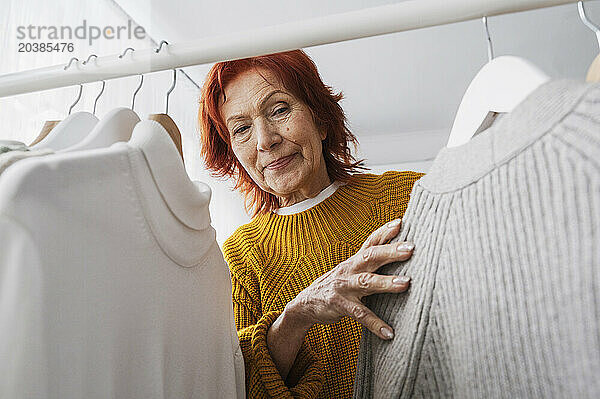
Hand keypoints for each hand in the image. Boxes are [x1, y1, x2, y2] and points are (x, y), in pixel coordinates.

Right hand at [286, 218, 412, 339]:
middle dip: (390, 251)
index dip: (384, 231)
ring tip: (405, 284)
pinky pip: (360, 315)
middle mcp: (349, 270)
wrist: (306, 303)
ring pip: (366, 282)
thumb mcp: (352, 270)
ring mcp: (343, 287)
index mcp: (355, 261)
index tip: (400, 222)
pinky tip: (389, 333)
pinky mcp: (339, 305)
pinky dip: (375, 324)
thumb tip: (400, 254)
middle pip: (370, 256)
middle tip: (410, 248)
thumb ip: (371, 263)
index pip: (371, 242)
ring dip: (386, 283)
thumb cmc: (338, 285)